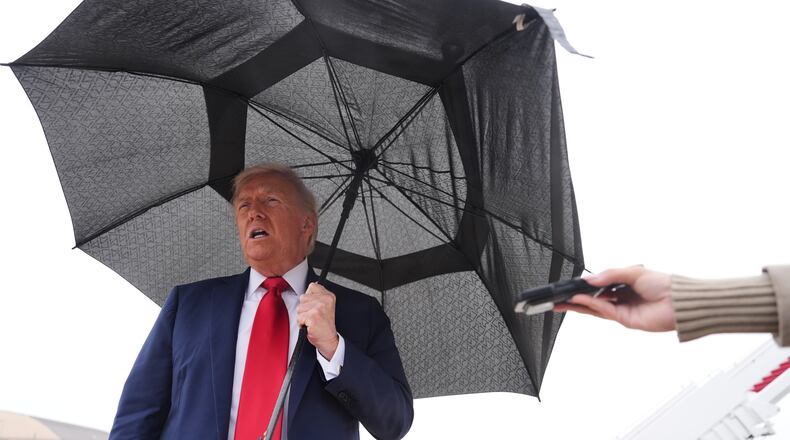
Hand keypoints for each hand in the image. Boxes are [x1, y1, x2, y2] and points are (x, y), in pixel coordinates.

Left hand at [297, 282, 338, 359]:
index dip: (309, 297)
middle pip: (303, 298)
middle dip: (304, 308)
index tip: (313, 305)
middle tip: (313, 316)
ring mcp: (319, 308)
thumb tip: (309, 289)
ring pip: (299, 308)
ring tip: (311, 321)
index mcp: (328, 296)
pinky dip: (302, 324)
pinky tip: (310, 326)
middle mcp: (325, 301)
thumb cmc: (325, 324)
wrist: (328, 339)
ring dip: (302, 316)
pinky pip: (299, 318)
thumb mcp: (326, 306)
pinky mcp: (313, 317)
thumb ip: (318, 296)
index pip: (312, 286)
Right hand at [553, 266, 675, 331]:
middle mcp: (622, 297)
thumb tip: (590, 280)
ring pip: (595, 308)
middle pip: (594, 298)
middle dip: (576, 298)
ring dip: (578, 305)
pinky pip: (603, 311)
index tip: (570, 284)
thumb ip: (610, 275)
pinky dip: (590, 305)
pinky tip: (579, 300)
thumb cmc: (664, 284)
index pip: (599, 285)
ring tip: (561, 302)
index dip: (584, 285)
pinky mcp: (625, 319)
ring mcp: (623, 309)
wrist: (679, 302)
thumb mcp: (633, 272)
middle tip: (559, 297)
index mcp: (624, 284)